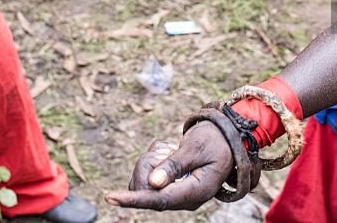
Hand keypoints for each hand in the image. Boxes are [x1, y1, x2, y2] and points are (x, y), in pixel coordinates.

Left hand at [106, 122, 234, 210]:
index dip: (134, 199)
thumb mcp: (195, 148)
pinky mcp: (170, 187)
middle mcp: (185, 198)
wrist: (226, 137)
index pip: (159, 200)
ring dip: (151, 160)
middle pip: (147, 187)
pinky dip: (153, 159)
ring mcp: (177, 194)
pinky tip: (169, 150)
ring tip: (171, 148)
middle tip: (166, 147)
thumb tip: (152, 184)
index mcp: (196, 191)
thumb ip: (174, 166)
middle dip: (149, 163)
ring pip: (144, 181)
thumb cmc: (214, 140)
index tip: (111, 197)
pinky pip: (148, 175)